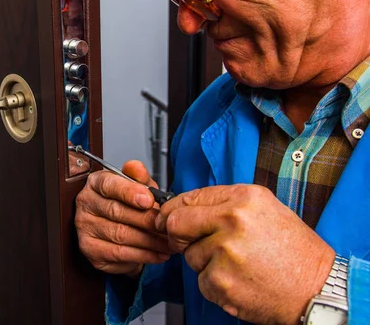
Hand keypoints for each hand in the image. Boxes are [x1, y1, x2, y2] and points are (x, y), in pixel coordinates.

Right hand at [75, 161, 170, 276]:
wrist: (120, 229)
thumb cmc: (128, 204)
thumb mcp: (138, 187)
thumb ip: (139, 177)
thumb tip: (136, 167)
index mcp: (96, 183)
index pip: (109, 185)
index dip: (129, 192)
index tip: (148, 200)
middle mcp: (86, 203)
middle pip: (117, 212)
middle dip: (147, 220)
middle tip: (167, 226)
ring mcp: (85, 227)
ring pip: (120, 235)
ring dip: (149, 241)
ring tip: (168, 242)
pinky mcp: (90, 249)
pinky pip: (119, 253)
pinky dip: (143, 255)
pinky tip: (158, 254)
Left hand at [155, 184, 334, 323]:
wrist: (317, 289)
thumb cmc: (293, 251)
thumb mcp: (265, 210)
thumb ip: (225, 205)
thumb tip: (183, 207)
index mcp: (244, 198)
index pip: (188, 197)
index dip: (174, 210)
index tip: (170, 217)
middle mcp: (232, 221)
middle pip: (176, 223)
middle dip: (177, 235)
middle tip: (190, 242)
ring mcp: (225, 252)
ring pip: (189, 255)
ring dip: (204, 262)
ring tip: (235, 264)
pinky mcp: (220, 281)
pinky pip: (200, 280)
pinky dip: (214, 283)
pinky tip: (238, 280)